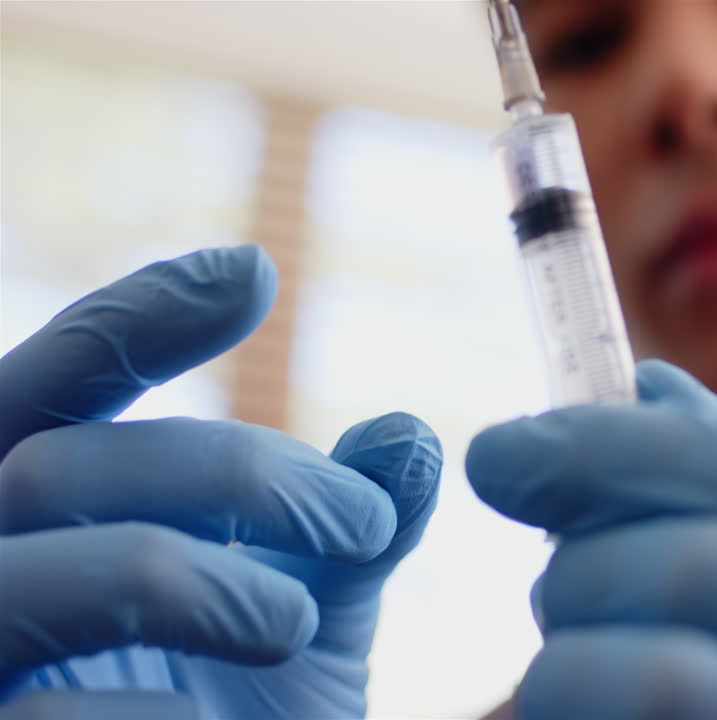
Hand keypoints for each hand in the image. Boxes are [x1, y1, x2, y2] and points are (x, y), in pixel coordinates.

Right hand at [0, 246, 441, 718]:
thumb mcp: (301, 618)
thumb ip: (345, 532)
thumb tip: (407, 435)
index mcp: (38, 523)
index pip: (55, 385)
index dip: (136, 317)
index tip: (254, 271)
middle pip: (53, 465)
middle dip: (225, 472)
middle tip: (365, 526)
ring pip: (29, 572)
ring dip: (183, 576)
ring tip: (294, 620)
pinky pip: (39, 716)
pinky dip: (148, 709)